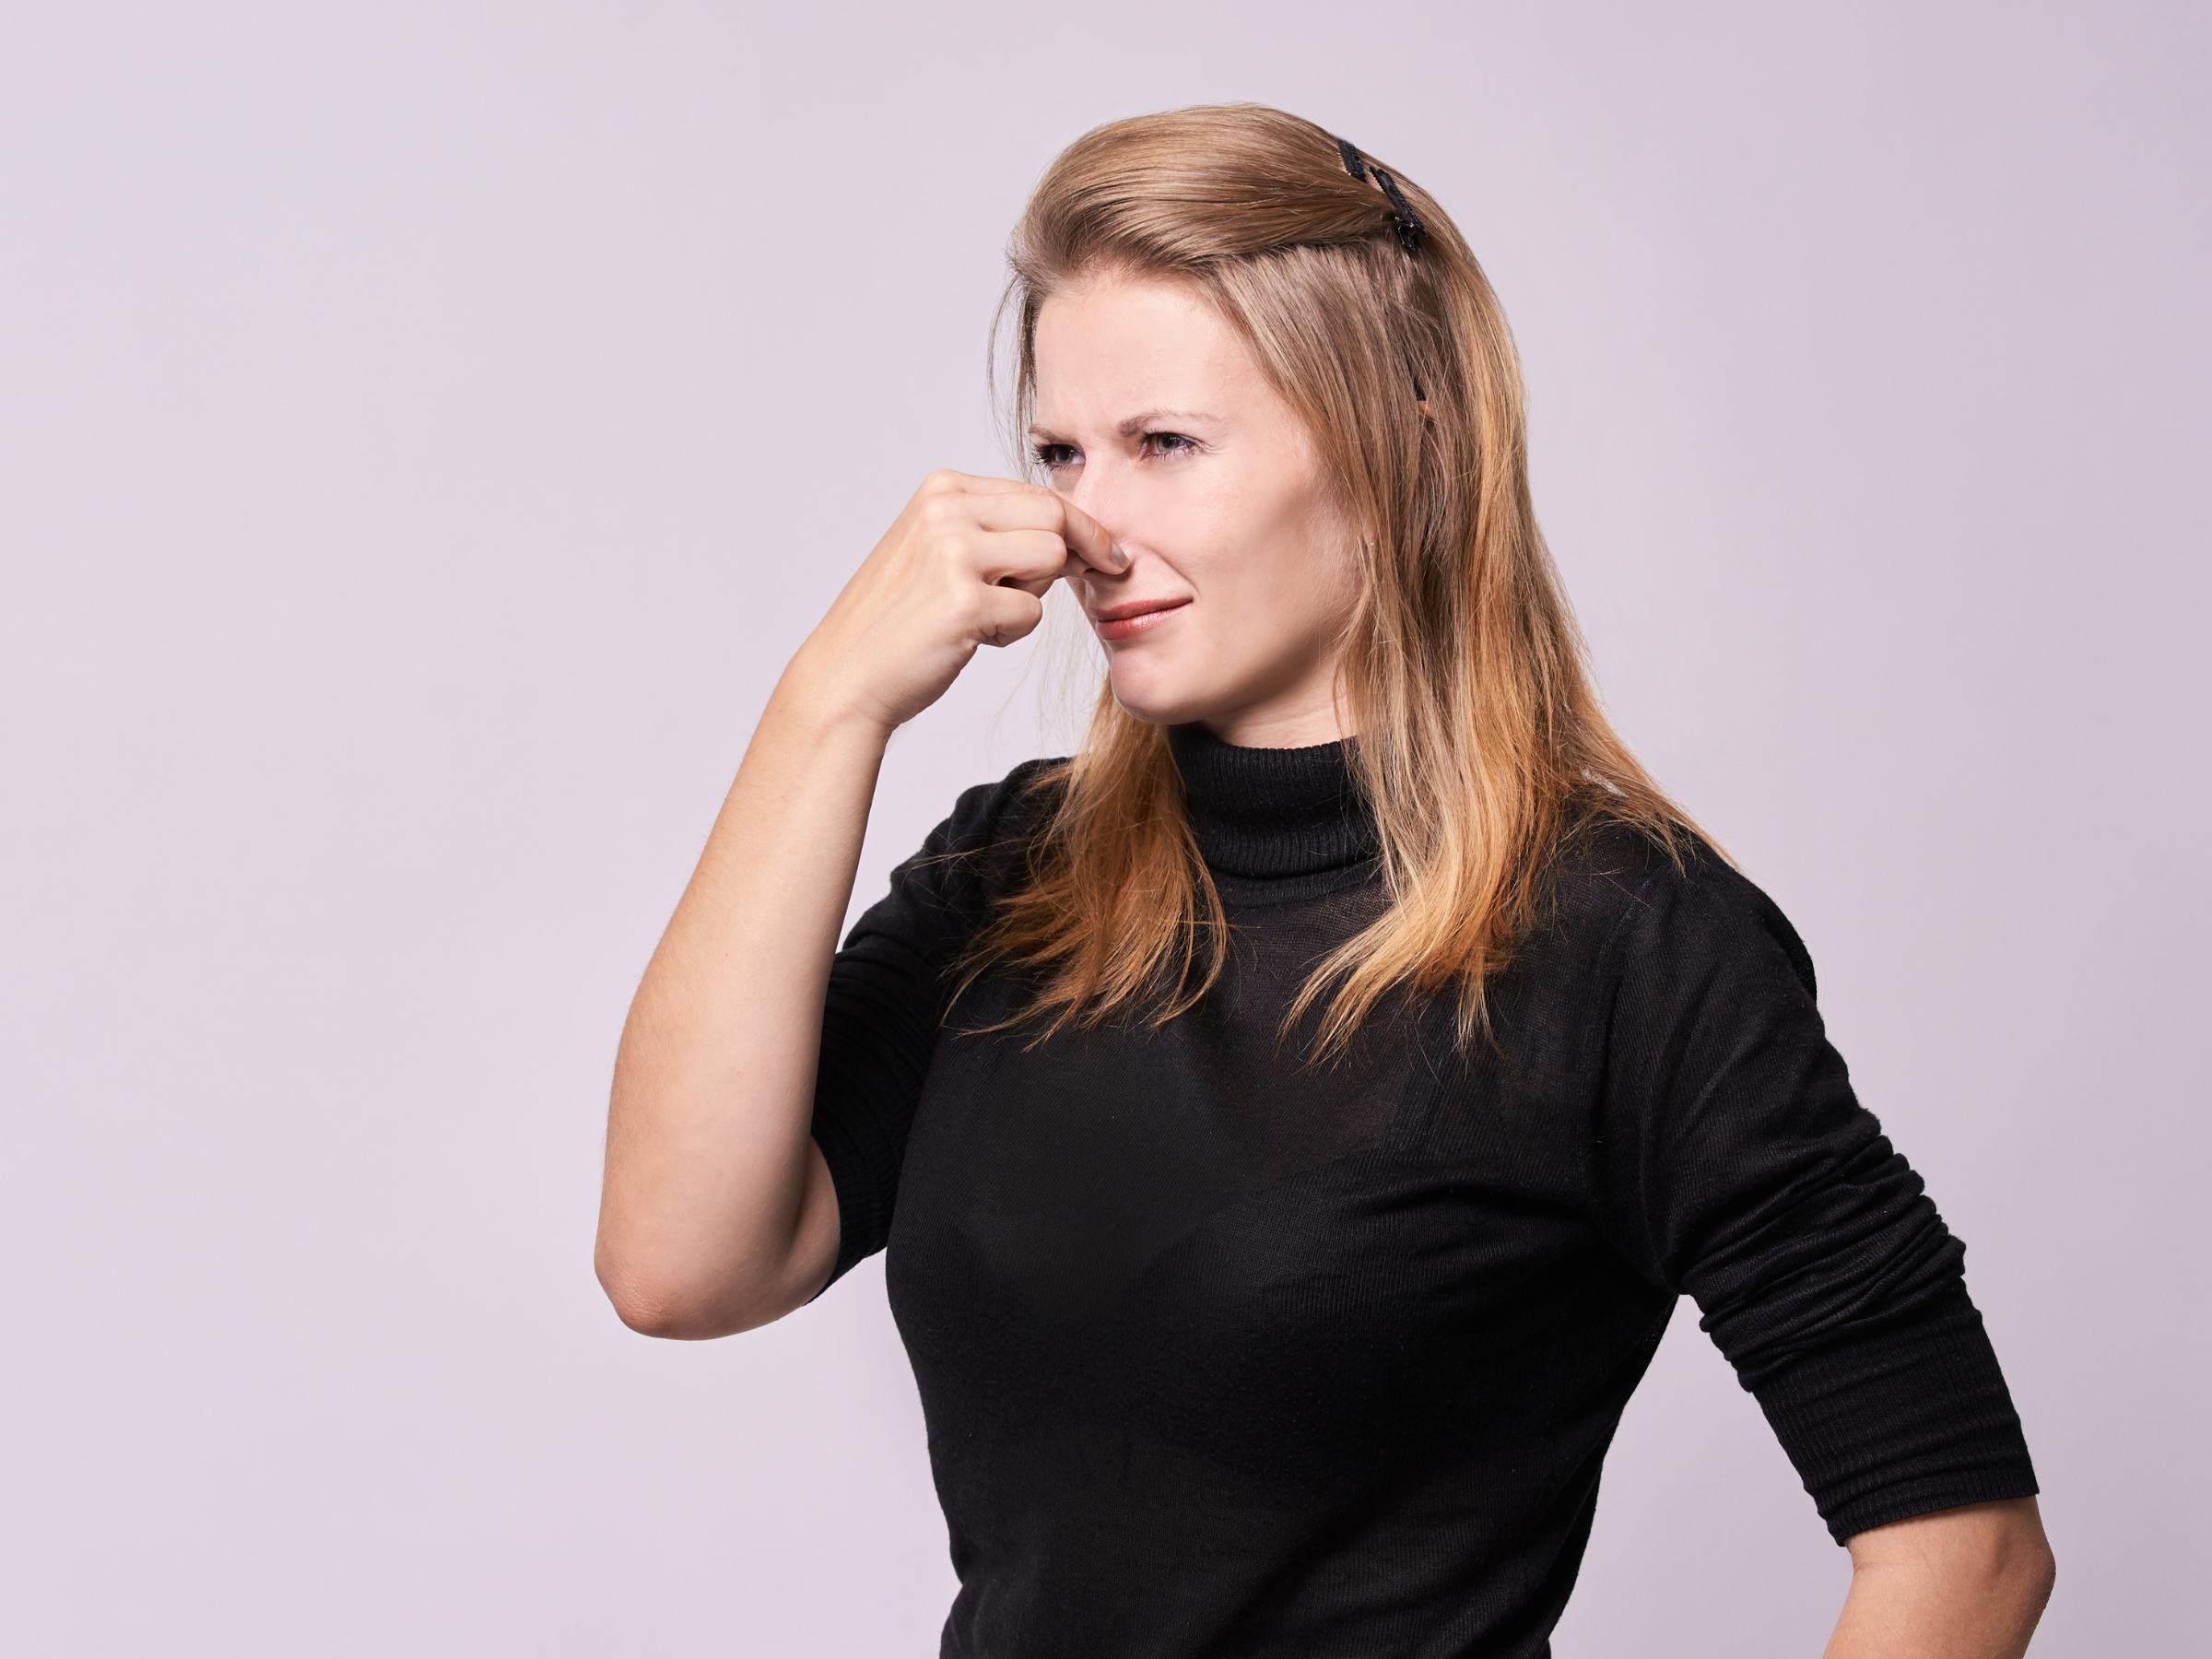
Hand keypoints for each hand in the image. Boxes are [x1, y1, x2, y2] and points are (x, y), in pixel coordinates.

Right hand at [786, 470, 1119, 732]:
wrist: (846, 674)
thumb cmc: (900, 620)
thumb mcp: (939, 549)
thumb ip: (994, 529)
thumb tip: (1077, 531)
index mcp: (942, 488)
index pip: (1038, 492)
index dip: (1081, 526)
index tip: (1107, 552)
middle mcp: (946, 509)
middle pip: (1055, 516)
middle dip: (1079, 552)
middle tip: (1088, 579)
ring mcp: (953, 552)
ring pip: (1052, 558)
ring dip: (1035, 594)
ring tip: (990, 613)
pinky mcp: (963, 601)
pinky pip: (1031, 612)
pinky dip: (1011, 632)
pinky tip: (970, 639)